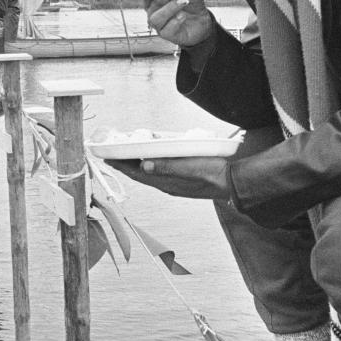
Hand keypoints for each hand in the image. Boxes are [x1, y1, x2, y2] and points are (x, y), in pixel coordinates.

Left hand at [110, 156, 231, 199]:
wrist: (232, 183)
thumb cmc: (214, 174)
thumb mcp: (189, 167)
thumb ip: (167, 167)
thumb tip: (144, 165)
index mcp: (167, 182)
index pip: (138, 174)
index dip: (122, 166)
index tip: (108, 158)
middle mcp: (168, 185)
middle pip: (141, 175)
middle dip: (126, 165)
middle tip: (114, 155)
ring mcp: (175, 185)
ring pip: (150, 175)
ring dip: (137, 166)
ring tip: (129, 157)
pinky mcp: (182, 182)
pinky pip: (160, 174)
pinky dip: (151, 166)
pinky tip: (153, 161)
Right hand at [141, 0, 214, 48]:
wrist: (201, 20)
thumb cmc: (190, 3)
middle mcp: (152, 10)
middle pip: (155, 0)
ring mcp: (158, 24)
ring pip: (157, 17)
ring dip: (171, 7)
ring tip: (185, 0)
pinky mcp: (166, 34)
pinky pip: (166, 29)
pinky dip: (175, 21)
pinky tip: (183, 16)